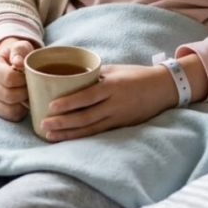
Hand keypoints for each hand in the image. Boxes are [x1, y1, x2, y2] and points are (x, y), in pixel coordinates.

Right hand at [0, 38, 36, 121]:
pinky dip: (21, 111)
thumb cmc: (17, 55)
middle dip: (25, 92)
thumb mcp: (20, 47)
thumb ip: (20, 50)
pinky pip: (10, 116)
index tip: (31, 75)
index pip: (9, 78)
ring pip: (9, 109)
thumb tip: (18, 62)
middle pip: (8, 95)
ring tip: (29, 93)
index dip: (24, 79)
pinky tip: (24, 101)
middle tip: (33, 86)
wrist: (8, 64)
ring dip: (24, 103)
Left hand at [40, 63, 179, 140]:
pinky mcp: (121, 126)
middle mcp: (114, 103)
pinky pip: (99, 132)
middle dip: (63, 122)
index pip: (87, 96)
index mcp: (112, 86)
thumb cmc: (136, 75)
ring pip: (90, 128)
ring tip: (50, 136)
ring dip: (69, 133)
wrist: (163, 88)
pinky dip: (82, 136)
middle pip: (85, 116)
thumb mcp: (115, 69)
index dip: (69, 103)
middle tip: (44, 124)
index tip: (51, 106)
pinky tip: (69, 138)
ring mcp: (118, 117)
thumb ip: (94, 74)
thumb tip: (70, 76)